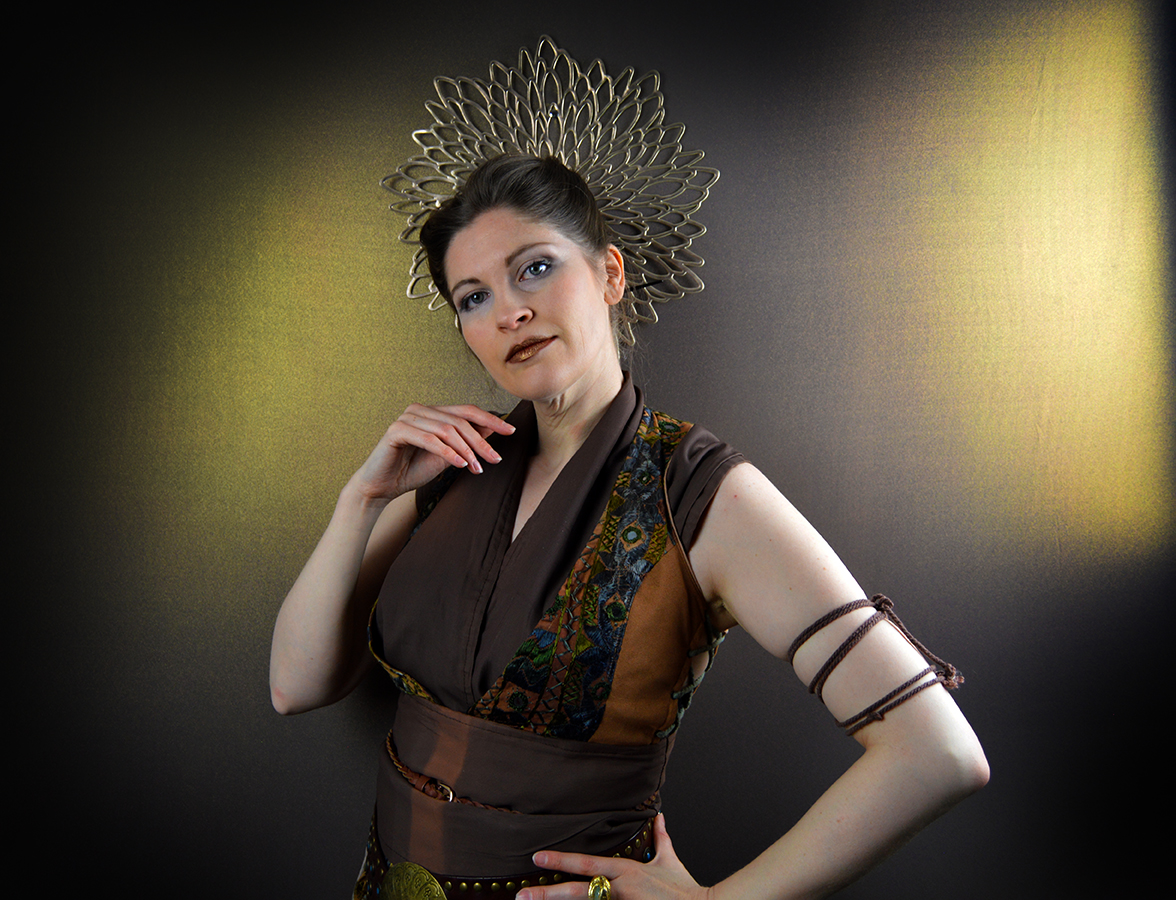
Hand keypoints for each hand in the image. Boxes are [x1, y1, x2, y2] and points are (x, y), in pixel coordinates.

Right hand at [351, 403, 514, 503]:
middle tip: (494, 459)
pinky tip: (459, 464)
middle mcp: (420, 410)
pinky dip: (446, 451)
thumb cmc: (412, 471)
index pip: (467, 411)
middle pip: (459, 420)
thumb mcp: (448, 456)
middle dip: (480, 441)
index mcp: (433, 413)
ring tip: (476, 468)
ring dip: (465, 450)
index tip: (511, 431)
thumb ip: (466, 442)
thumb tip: (494, 428)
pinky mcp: (396, 430)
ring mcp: (407, 418)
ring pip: (446, 429)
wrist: (382, 487)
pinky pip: (428, 439)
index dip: (491, 419)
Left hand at [519, 815, 709, 899]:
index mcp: (627, 871)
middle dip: (547, 893)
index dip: (561, 860)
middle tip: (521, 895)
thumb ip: (660, 839)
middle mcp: (620, 890)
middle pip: (577, 892)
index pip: (587, 864)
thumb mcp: (670, 860)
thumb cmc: (684, 889)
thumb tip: (659, 817)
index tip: (537, 857)